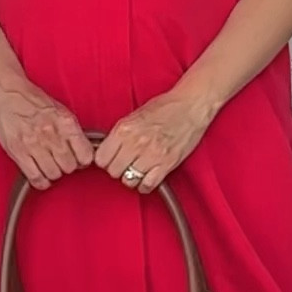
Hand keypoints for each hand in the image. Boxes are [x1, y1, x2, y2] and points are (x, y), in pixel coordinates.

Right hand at [0, 76, 93, 187]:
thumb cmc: (30, 99)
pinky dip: (40, 181)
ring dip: (53, 173)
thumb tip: (82, 148)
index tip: (79, 159)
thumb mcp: (59, 110)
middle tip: (61, 161)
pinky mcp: (18, 152)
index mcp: (65, 122)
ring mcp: (34, 144)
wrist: (5, 91)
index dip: (83, 159)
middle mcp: (52, 134)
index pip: (85, 154)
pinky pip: (35, 177)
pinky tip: (40, 175)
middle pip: (69, 167)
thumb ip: (71, 130)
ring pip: (54, 174)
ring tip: (49, 166)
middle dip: (67, 166)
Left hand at [95, 83, 213, 197]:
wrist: (191, 105)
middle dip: (117, 169)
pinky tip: (146, 178)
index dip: (105, 161)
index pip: (101, 158)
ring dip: (131, 178)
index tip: (110, 159)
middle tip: (124, 165)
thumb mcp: (134, 115)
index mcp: (124, 129)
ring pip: (128, 180)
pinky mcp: (166, 164)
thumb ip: (119, 133)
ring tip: (136, 170)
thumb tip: (106, 148)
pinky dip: (145, 185)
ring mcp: (151, 155)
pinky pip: (148, 184)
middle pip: (113, 172)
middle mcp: (135, 143)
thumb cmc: (165, 107)